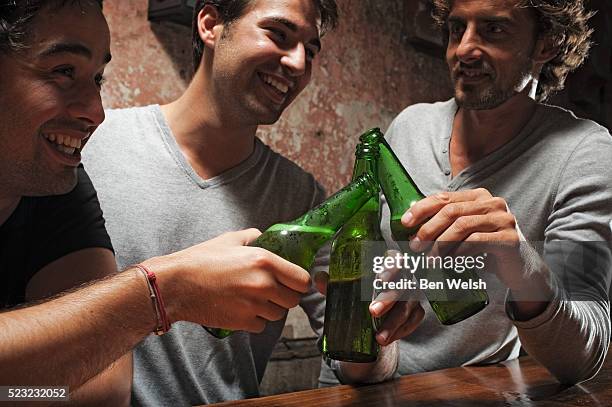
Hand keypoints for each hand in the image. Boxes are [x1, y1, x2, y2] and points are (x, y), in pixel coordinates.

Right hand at [146, 229, 311, 332]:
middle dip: (286, 296)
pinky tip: (243, 308)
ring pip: (278, 315)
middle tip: (273, 290)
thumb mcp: (230, 239)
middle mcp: (263, 284)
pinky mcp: (242, 322)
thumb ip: (254, 237)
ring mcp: (253, 305)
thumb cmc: (200, 260)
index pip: (302, 280)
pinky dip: (255, 320)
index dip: (299, 282)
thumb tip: (265, 238)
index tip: (292, 281)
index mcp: (265, 261)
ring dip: (270, 308)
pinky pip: (262, 326)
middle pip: (294, 300)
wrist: (176, 285)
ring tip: (254, 298)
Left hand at [315, 250, 424, 346]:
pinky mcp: (416, 311)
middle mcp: (404, 276)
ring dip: (394, 323)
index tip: (379, 279)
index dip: (390, 268)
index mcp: (388, 262)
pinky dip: (400, 332)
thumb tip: (319, 279)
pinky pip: (413, 321)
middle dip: (388, 299)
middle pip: (402, 284)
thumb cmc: (360, 288)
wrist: (374, 308)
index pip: (395, 259)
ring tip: (379, 338)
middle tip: (373, 312)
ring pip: (408, 307)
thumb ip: (333, 282)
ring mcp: (413, 294)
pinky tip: (386, 340)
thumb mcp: (345, 284)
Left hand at [403, 189, 521, 284]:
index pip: (444, 197)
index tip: (405, 223)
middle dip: (428, 229)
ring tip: (430, 259)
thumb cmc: (486, 250)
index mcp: (478, 197)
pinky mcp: (509, 238)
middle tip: (415, 245)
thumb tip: (411, 230)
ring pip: (462, 226)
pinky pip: (476, 241)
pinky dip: (459, 251)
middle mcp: (492, 203)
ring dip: (441, 244)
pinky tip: (450, 261)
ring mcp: (503, 219)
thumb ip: (444, 225)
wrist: (519, 270)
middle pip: (451, 211)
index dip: (422, 209)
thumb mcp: (463, 234)